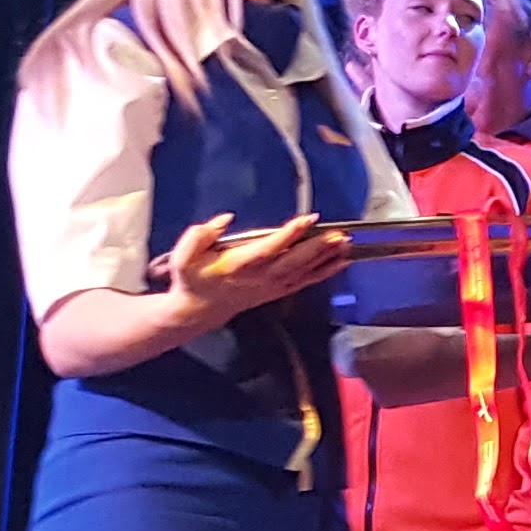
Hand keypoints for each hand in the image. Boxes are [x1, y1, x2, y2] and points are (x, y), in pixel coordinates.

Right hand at [158, 215, 351, 340]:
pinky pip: (305, 281)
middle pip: (293, 262)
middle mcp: (258, 277)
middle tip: (338, 235)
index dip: (288, 235)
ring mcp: (271, 286)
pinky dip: (325, 272)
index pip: (268, 248)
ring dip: (326, 258)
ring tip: (346, 245)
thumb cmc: (192, 278)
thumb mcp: (184, 255)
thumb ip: (201, 235)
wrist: (198, 310)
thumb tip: (224, 220)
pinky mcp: (278, 291)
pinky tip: (342, 262)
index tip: (307, 220)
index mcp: (237, 265)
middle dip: (317, 248)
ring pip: (303, 272)